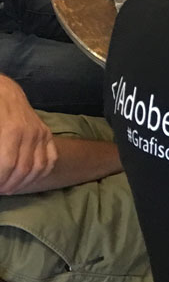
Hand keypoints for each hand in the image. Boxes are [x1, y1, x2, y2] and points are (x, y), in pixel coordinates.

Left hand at [0, 76, 54, 194]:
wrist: (4, 91)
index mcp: (11, 131)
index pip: (7, 164)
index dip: (0, 179)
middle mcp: (30, 134)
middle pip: (24, 168)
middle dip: (10, 183)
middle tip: (1, 190)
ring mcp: (41, 134)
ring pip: (39, 166)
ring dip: (25, 182)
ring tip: (11, 188)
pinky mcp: (47, 134)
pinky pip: (51, 159)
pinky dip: (42, 172)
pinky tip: (29, 179)